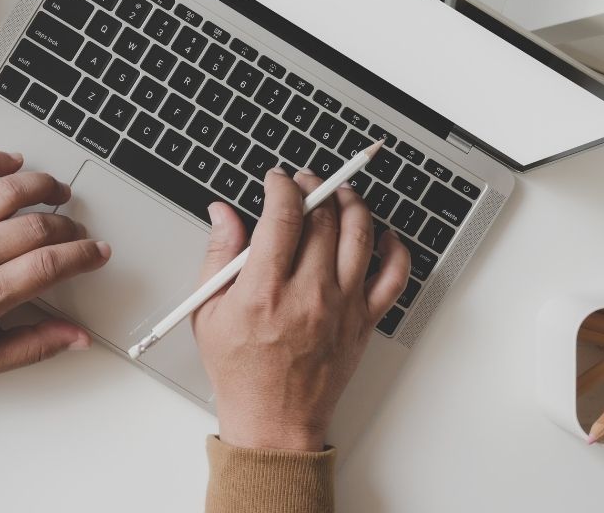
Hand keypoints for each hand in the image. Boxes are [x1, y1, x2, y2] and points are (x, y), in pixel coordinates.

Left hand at [0, 151, 109, 376]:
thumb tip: (77, 338)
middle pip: (37, 226)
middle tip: (76, 233)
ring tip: (58, 192)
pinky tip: (14, 163)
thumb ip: (35, 346)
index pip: (48, 265)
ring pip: (9, 191)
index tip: (97, 252)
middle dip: (68, 227)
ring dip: (43, 186)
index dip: (83, 256)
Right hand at [192, 168, 409, 451]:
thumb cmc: (241, 372)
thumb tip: (223, 213)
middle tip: (305, 182)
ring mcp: (342, 306)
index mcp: (265, 291)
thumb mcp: (209, 313)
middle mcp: (309, 294)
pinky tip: (380, 235)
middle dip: (314, 187)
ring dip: (351, 203)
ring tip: (340, 193)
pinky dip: (393, 248)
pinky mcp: (364, 321)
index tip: (277, 180)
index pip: (284, 215)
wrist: (274, 422)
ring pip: (360, 235)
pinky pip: (393, 276)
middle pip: (324, 218)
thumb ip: (218, 255)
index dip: (282, 186)